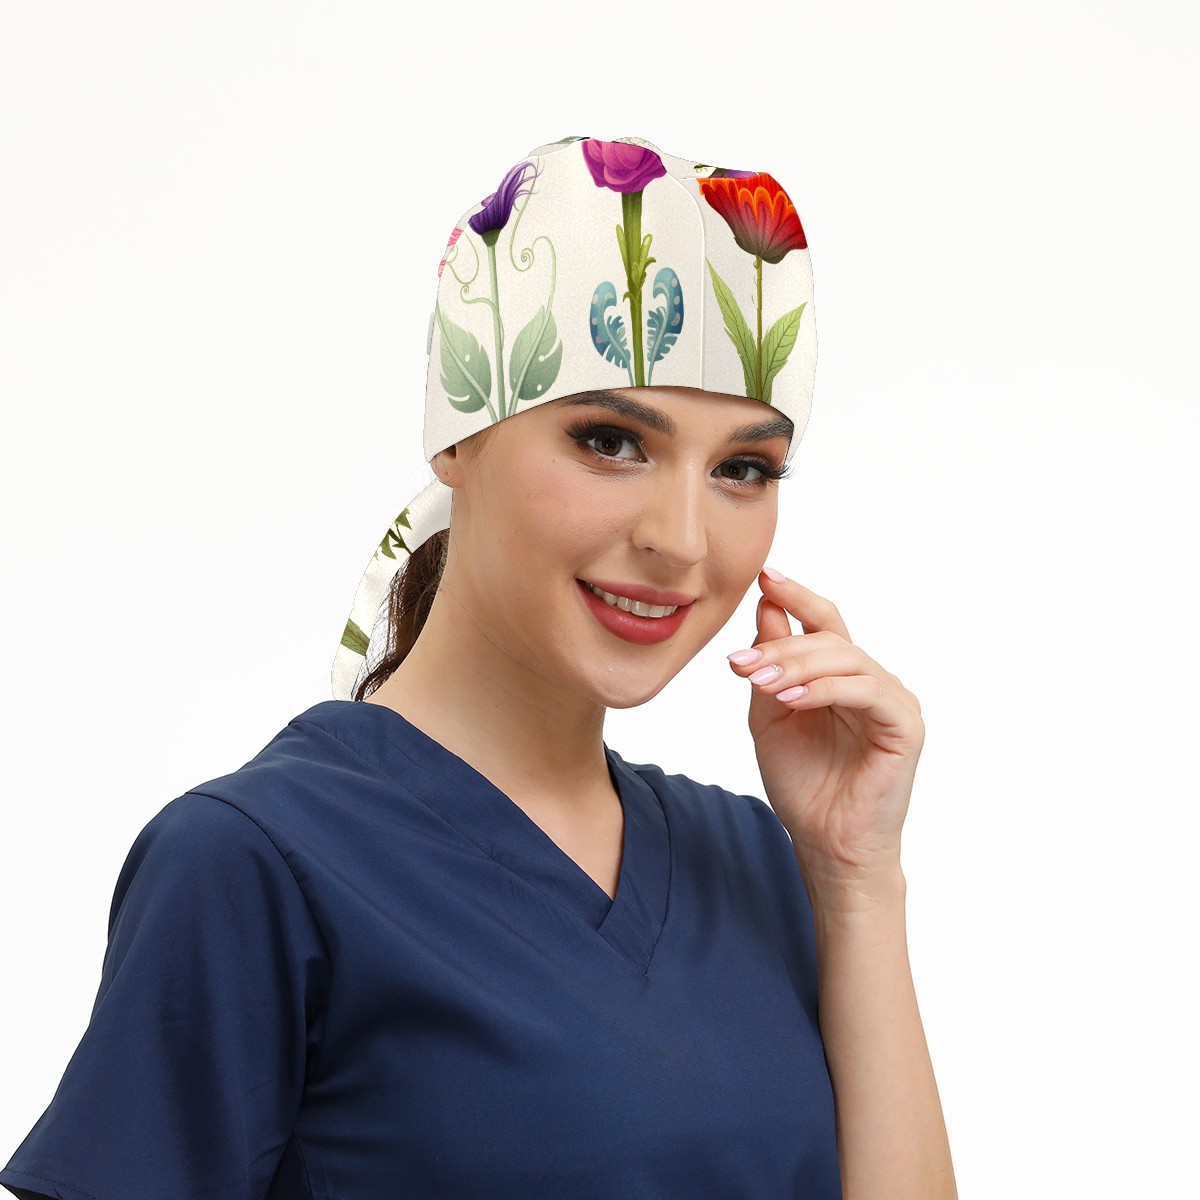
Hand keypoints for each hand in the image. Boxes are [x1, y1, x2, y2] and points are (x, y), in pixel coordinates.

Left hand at [726, 568, 924, 892]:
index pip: (823, 621)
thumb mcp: (771, 715)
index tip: (764, 575)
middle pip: (829, 638)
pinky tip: (791, 700)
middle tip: (740, 663)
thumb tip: (765, 607)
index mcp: (841, 676)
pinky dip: (824, 690)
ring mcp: (893, 701)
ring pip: (845, 659)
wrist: (826, 844)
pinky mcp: (905, 726)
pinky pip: (865, 692)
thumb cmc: (803, 784)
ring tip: (759, 681)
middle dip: (780, 644)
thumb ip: (770, 665)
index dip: (796, 595)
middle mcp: (872, 681)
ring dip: (796, 665)